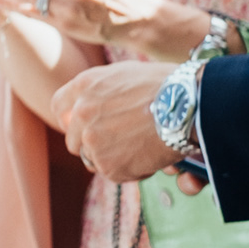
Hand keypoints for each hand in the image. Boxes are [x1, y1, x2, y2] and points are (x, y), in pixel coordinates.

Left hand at [50, 61, 182, 182]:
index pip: (60, 107)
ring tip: (140, 150)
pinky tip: (151, 158)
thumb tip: (95, 104)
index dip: (70, 120)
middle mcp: (81, 112)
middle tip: (118, 145)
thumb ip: (103, 89)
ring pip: (92, 159)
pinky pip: (113, 173)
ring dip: (112, 159)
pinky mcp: (107, 164)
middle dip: (91, 145)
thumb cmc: (169, 86)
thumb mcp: (126, 74)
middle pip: (73, 140)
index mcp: (85, 86)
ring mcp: (92, 140)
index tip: (82, 128)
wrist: (188, 106)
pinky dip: (131, 171)